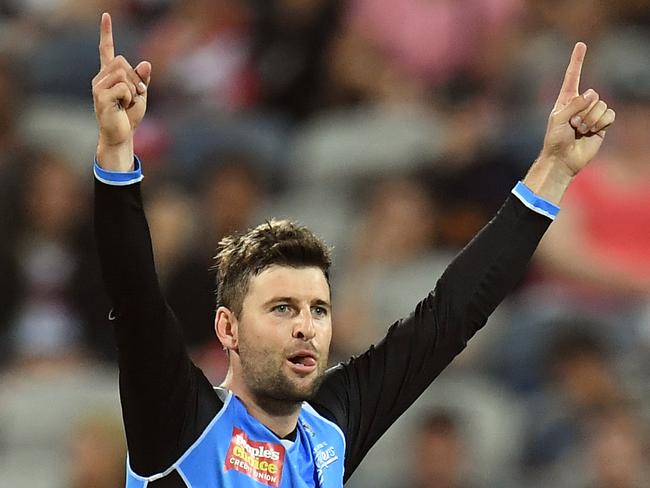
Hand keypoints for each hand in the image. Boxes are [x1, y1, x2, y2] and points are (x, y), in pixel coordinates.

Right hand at [92, 12, 150, 169]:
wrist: (122, 135)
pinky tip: (122, 107)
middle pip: (123, 61)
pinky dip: (129, 97)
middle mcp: (100, 77)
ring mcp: (98, 86)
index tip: (106, 15)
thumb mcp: (140, 94)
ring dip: (133, 89)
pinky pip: (123, 87)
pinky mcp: (100, 96)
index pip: (106, 50)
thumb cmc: (129, 116)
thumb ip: (142, 78)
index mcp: (109, 75)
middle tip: (135, 95)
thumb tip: (146, 62)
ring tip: (126, 103)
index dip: (107, 33)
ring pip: (123, 74)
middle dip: (135, 78)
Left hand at [540, 42, 614, 176]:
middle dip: (583, 112)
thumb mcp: (558, 119)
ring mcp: (592, 113)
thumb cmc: (555, 140)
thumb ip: (574, 104)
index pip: (572, 76)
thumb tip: (592, 94)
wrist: (563, 159)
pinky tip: (591, 133)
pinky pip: (610, 115)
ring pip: (601, 105)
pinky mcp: (602, 124)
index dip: (577, 60)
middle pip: (593, 95)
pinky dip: (601, 124)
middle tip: (573, 126)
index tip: (581, 44)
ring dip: (590, 120)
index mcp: (566, 99)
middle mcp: (580, 104)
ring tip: (580, 131)